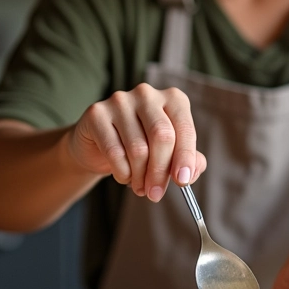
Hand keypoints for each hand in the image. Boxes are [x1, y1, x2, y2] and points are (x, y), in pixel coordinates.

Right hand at [67, 84, 206, 199]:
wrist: (99, 145)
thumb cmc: (142, 146)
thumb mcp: (169, 153)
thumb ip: (188, 161)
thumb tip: (191, 172)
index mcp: (173, 98)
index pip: (184, 128)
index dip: (185, 157)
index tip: (183, 182)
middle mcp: (147, 94)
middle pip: (161, 136)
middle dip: (160, 171)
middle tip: (156, 194)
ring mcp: (120, 101)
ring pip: (138, 148)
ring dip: (140, 176)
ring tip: (140, 187)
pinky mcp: (97, 113)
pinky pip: (114, 152)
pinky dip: (122, 172)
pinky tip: (124, 176)